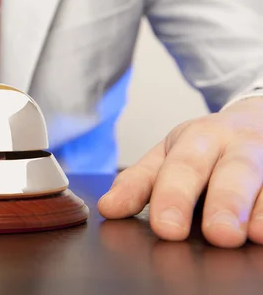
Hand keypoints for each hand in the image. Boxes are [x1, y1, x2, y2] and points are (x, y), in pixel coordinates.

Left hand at [98, 97, 262, 247]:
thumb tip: (108, 209)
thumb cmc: (204, 148)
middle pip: (233, 171)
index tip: (166, 229)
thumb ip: (139, 182)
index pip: (182, 167)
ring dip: (260, 210)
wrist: (256, 121)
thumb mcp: (168, 156)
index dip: (173, 197)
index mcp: (200, 138)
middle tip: (218, 235)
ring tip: (250, 236)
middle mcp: (238, 146)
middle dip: (225, 202)